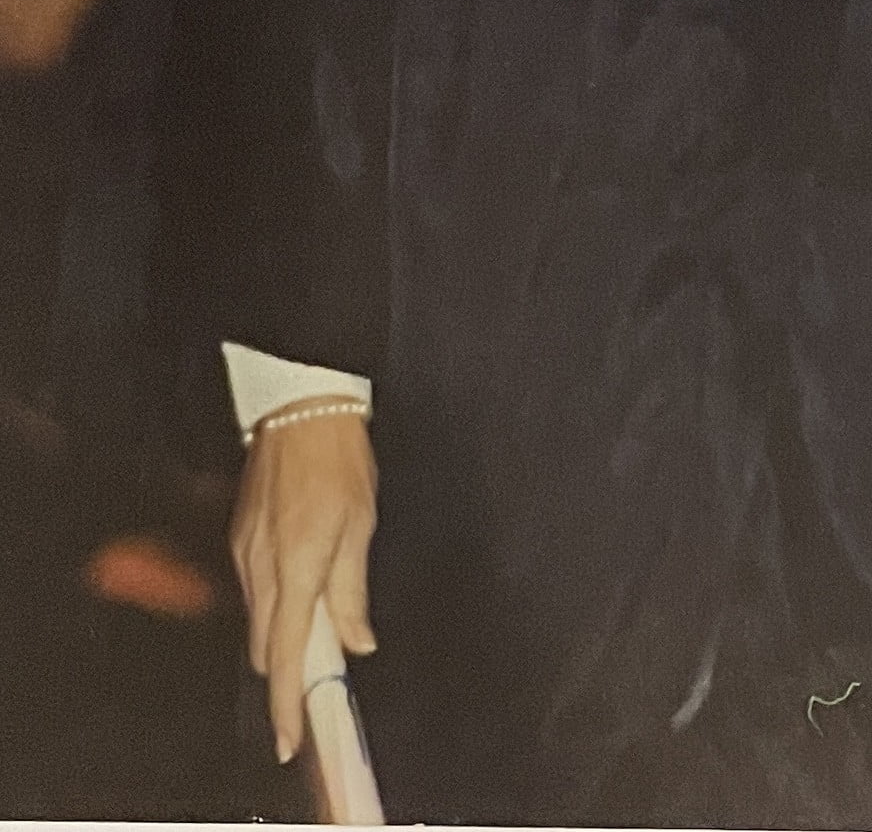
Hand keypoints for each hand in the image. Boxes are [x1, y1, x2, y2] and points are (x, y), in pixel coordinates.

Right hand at [229, 403, 377, 762]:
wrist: (301, 408)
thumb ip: (352, 590)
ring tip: (323, 610)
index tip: (290, 736)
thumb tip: (356, 640)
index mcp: (298, 564)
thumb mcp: (361, 524)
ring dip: (285, 630)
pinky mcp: (239, 537)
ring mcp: (244, 551)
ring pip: (259, 618)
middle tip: (325, 665)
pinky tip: (302, 578)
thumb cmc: (338, 459)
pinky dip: (276, 600)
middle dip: (290, 666)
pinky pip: (254, 587)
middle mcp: (262, 565)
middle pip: (267, 646)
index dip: (287, 701)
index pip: (287, 652)